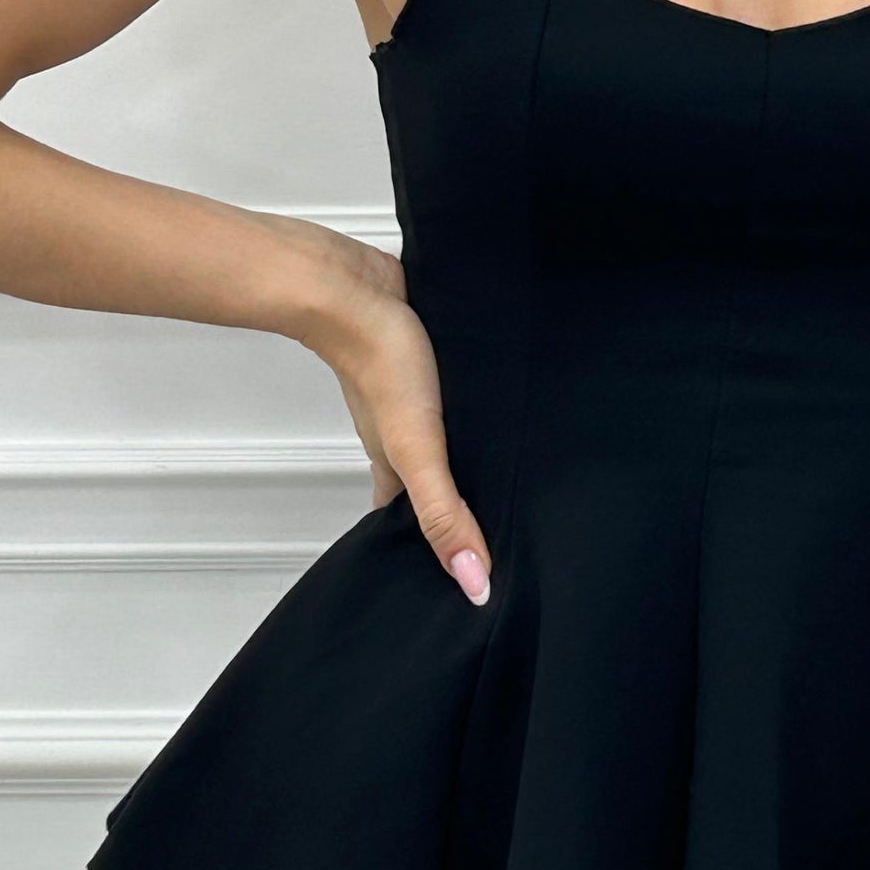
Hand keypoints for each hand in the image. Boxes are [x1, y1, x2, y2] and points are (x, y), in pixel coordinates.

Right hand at [262, 219, 493, 607]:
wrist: (353, 287)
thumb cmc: (380, 362)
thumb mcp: (419, 449)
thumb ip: (444, 512)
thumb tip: (473, 582)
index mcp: (396, 466)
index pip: (414, 523)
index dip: (436, 550)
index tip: (469, 576)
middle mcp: (404, 435)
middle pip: (431, 480)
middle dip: (462, 502)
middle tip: (505, 525)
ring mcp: (414, 395)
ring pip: (443, 436)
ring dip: (471, 452)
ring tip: (516, 471)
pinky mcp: (430, 359)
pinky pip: (452, 393)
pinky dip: (472, 406)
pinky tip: (501, 403)